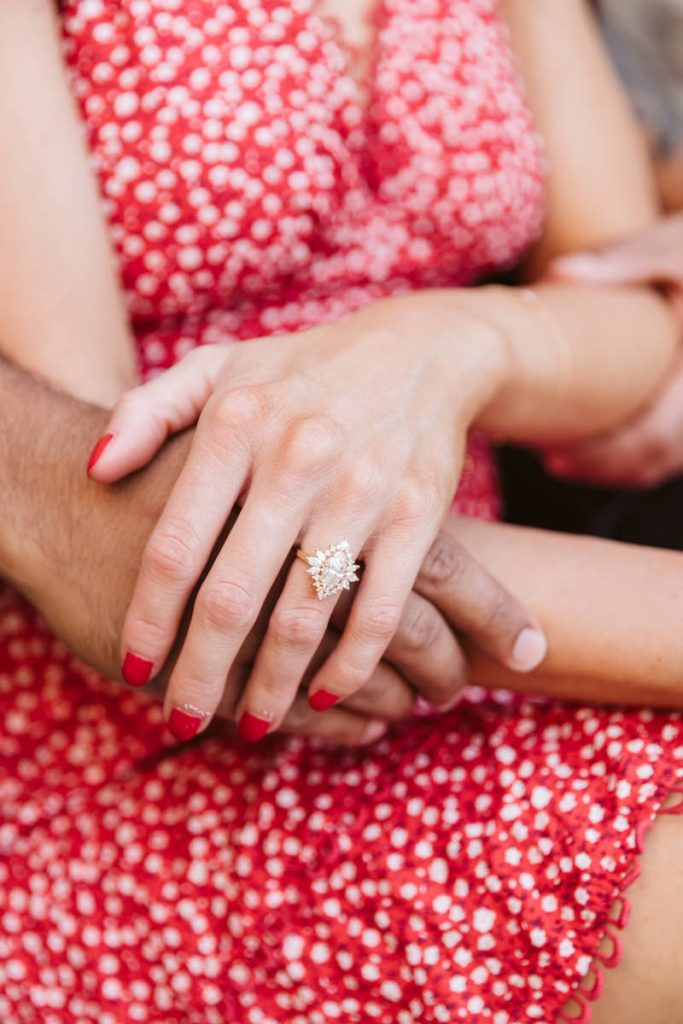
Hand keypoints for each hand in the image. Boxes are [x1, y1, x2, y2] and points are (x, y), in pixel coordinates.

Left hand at [89, 291, 544, 738]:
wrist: (418, 355)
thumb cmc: (301, 373)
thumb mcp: (219, 369)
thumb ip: (148, 411)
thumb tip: (98, 469)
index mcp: (236, 424)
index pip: (176, 544)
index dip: (149, 618)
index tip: (135, 666)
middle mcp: (296, 458)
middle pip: (232, 597)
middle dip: (202, 674)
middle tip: (183, 721)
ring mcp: (360, 489)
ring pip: (304, 616)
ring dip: (274, 686)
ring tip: (253, 726)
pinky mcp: (416, 515)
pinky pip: (379, 610)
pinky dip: (351, 665)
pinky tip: (326, 695)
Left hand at [546, 216, 682, 486]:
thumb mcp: (670, 246)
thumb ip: (621, 260)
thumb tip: (558, 272)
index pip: (656, 434)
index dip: (605, 456)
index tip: (554, 457)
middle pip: (660, 458)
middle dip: (604, 468)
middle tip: (552, 462)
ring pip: (669, 461)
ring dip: (620, 469)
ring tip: (567, 460)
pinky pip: (673, 450)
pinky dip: (638, 458)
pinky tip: (598, 447)